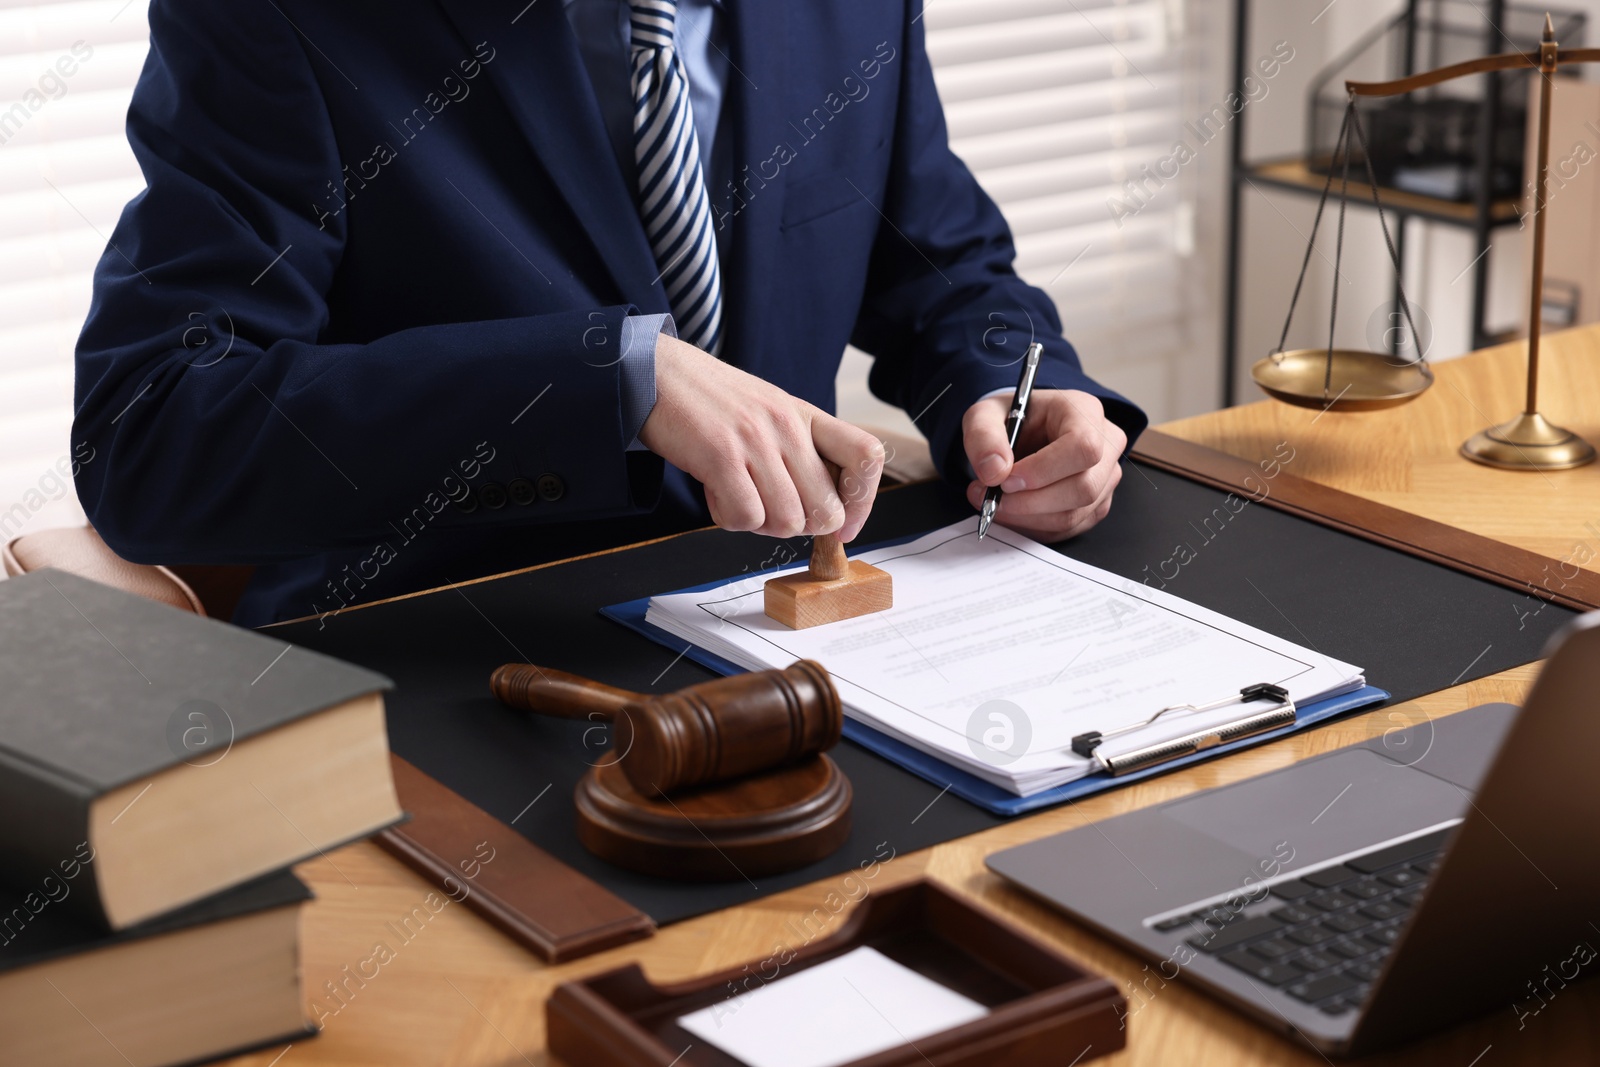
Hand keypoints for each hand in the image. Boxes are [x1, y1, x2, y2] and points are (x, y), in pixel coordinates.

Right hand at [639, 333, 884, 539]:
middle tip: (767, 508)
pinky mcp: (720, 457)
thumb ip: (799, 453)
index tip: (843, 524)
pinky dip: (729, 519)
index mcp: (805, 415)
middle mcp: (787, 426)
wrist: (655, 372)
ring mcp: (756, 441)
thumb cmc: (710, 402)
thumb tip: (826, 512)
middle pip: (826, 510)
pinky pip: (746, 519)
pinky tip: (715, 493)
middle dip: (798, 526)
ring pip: (788, 522)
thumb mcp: (769, 413)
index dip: (862, 502)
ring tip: (736, 494)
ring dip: (760, 523)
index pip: (866, 457)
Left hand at [961, 389, 1124, 540]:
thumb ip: (983, 436)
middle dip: (1030, 502)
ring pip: (1075, 514)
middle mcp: (1106, 445)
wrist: (1021, 434)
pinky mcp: (1097, 505)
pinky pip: (1069, 528)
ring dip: (1027, 517)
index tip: (1007, 480)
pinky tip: (1013, 512)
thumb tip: (995, 471)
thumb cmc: (1011, 420)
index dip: (1043, 471)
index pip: (1082, 447)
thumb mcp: (984, 415)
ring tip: (996, 502)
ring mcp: (1106, 478)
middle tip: (993, 497)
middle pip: (1083, 488)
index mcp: (1085, 411)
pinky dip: (1034, 527)